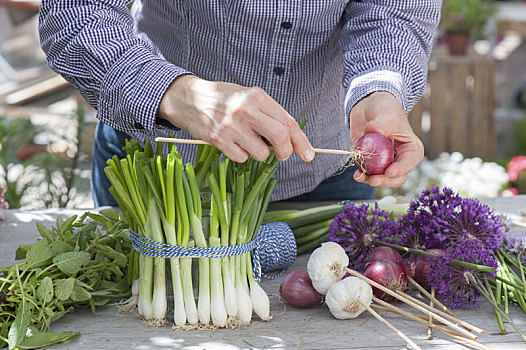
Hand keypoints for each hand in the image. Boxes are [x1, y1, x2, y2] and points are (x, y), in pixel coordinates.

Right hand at [158, 75, 313, 162]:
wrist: (189, 99)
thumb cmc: (224, 98)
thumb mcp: (248, 97)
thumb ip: (269, 114)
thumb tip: (292, 138)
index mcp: (257, 96)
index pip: (287, 122)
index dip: (301, 141)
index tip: (308, 154)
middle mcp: (245, 110)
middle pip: (279, 137)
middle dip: (285, 151)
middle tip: (282, 154)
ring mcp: (231, 126)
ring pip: (261, 153)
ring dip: (260, 153)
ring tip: (249, 142)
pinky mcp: (219, 140)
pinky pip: (242, 158)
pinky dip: (242, 155)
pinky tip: (233, 143)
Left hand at [349, 91, 423, 187]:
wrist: (369, 108)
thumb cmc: (385, 109)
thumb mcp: (386, 114)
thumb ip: (380, 124)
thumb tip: (373, 129)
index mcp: (411, 148)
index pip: (409, 162)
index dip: (400, 169)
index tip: (389, 172)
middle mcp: (400, 159)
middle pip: (397, 177)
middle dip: (385, 181)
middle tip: (372, 180)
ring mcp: (386, 163)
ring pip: (383, 179)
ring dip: (372, 180)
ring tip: (360, 177)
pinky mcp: (372, 163)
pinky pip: (369, 173)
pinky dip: (362, 176)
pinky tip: (356, 174)